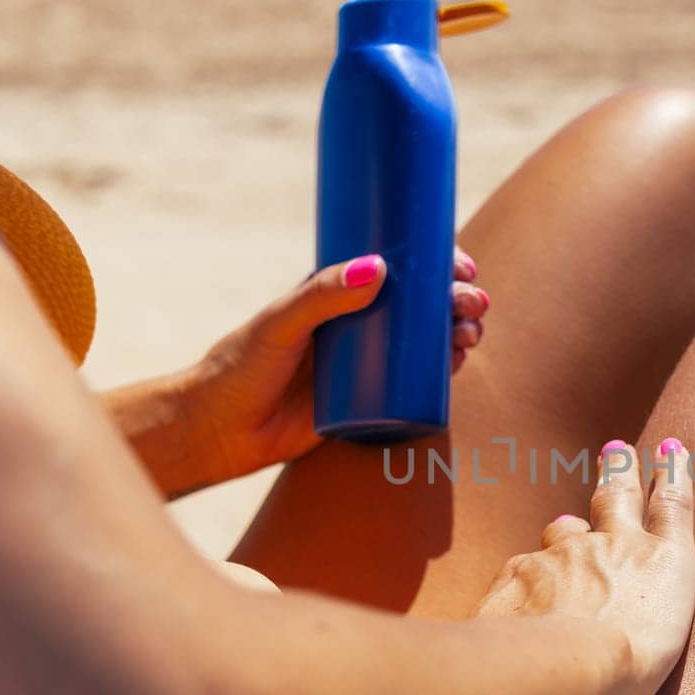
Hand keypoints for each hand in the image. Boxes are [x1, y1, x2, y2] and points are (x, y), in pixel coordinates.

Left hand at [176, 248, 487, 485]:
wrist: (221, 431)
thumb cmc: (241, 368)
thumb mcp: (281, 323)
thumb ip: (322, 295)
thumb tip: (378, 267)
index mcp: (336, 293)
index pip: (396, 268)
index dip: (434, 263)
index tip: (459, 266)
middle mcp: (357, 324)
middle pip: (421, 304)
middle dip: (456, 300)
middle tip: (472, 305)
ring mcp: (366, 364)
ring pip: (425, 341)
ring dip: (457, 332)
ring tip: (469, 336)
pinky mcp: (370, 403)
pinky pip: (415, 383)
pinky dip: (443, 370)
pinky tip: (458, 363)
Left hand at [473, 438, 694, 694]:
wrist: (568, 671)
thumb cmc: (627, 678)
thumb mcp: (655, 651)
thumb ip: (638, 621)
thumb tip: (608, 617)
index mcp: (663, 565)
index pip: (673, 508)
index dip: (673, 475)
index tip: (672, 450)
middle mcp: (616, 546)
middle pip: (618, 494)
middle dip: (620, 469)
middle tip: (617, 449)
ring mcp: (565, 553)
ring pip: (564, 531)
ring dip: (568, 530)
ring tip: (567, 530)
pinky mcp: (521, 570)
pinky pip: (524, 570)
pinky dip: (526, 581)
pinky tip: (521, 602)